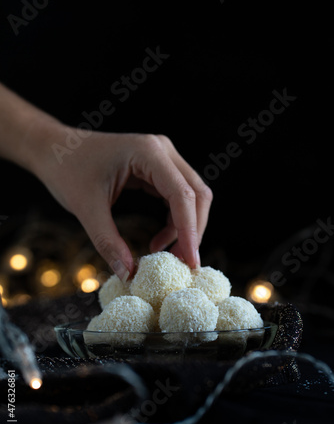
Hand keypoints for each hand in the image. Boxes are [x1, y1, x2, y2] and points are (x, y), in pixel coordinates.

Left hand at [32, 127, 212, 279]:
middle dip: (192, 231)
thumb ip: (108, 242)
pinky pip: (177, 196)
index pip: (182, 194)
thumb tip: (129, 275)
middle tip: (182, 264)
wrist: (54, 149)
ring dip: (185, 227)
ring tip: (166, 254)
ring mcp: (162, 157)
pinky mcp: (157, 167)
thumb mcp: (86, 208)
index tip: (190, 262)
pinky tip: (159, 241)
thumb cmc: (66, 169)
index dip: (189, 230)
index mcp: (147, 152)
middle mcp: (162, 150)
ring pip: (191, 196)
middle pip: (197, 194)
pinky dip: (175, 221)